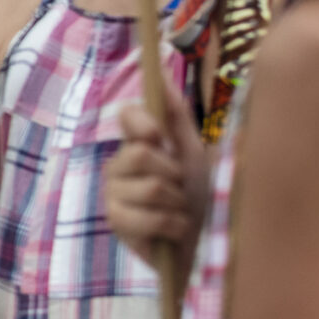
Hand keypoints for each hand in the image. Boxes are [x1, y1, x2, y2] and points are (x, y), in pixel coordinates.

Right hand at [106, 94, 210, 263]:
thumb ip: (177, 117)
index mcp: (138, 145)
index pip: (127, 116)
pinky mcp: (117, 224)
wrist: (205, 244)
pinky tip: (174, 231)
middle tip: (181, 189)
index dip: (142, 122)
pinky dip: (174, 225)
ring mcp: (114, 195)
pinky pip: (150, 217)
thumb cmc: (201, 198)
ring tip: (180, 212)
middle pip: (140, 153)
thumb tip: (163, 75)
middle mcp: (119, 166)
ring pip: (150, 187)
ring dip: (178, 204)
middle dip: (173, 175)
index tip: (157, 135)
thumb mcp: (194, 155)